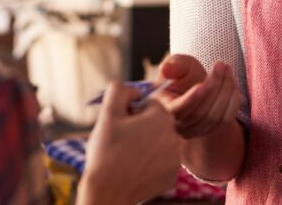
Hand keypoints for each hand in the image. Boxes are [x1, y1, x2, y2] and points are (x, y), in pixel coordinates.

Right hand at [80, 82, 181, 204]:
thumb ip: (119, 90)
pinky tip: (134, 169)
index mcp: (163, 117)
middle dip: (140, 128)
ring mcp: (175, 159)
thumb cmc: (106, 151)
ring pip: (158, 142)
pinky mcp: (171, 177)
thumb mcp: (108, 113)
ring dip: (145, 145)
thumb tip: (133, 89)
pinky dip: (148, 164)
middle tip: (121, 141)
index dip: (131, 113)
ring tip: (126, 156)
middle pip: (155, 123)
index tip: (121, 125)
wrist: (106, 192)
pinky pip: (160, 162)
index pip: (148, 104)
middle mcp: (176, 136)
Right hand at [158, 54, 239, 138]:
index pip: (177, 110)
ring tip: (227, 70)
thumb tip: (165, 69)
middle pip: (200, 113)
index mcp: (164, 108)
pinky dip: (233, 101)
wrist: (195, 86)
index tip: (202, 84)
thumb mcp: (178, 65)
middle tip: (221, 65)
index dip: (191, 99)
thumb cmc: (183, 74)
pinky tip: (232, 83)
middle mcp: (178, 125)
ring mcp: (195, 131)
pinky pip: (226, 120)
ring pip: (215, 117)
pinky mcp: (210, 131)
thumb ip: (173, 65)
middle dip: (214, 86)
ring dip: (226, 91)